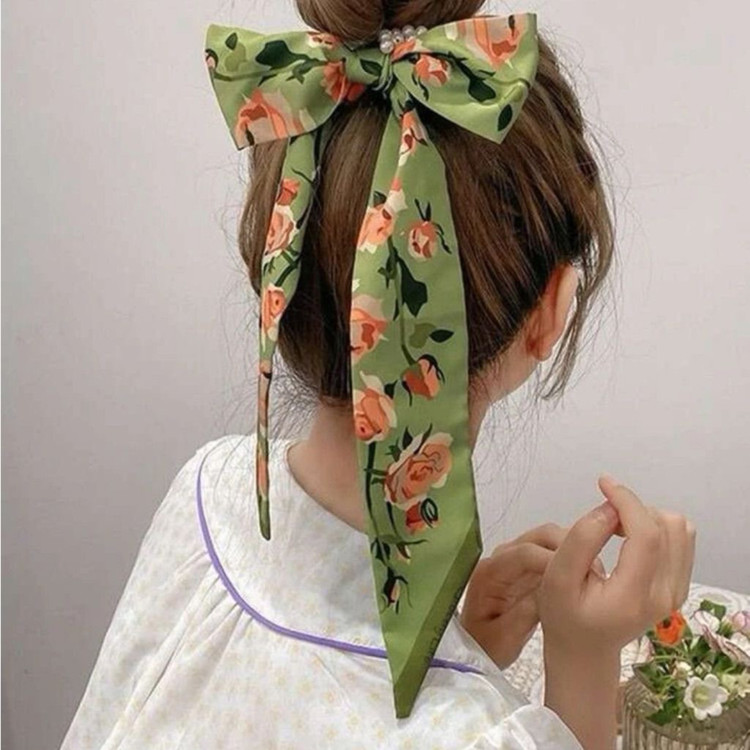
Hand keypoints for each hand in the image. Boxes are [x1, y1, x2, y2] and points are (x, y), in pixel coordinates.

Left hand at [459, 522, 608, 668]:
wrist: (478, 646)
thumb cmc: (487, 645)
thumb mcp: (504, 639)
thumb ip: (524, 615)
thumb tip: (551, 594)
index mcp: (490, 573)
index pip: (525, 553)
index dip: (555, 560)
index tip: (580, 576)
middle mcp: (501, 558)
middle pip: (539, 537)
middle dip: (569, 547)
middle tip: (594, 571)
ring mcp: (514, 559)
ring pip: (547, 540)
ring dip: (572, 550)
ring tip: (593, 574)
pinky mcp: (527, 565)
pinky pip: (550, 552)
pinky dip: (570, 559)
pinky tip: (585, 577)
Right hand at [539, 475, 695, 654]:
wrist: (585, 649)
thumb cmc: (564, 615)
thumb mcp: (556, 578)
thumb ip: (581, 541)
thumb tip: (609, 508)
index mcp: (633, 596)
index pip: (646, 535)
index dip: (627, 501)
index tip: (603, 484)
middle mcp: (664, 595)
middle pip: (667, 527)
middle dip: (633, 508)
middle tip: (602, 517)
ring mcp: (675, 593)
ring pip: (678, 529)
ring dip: (646, 516)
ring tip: (615, 526)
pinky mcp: (677, 587)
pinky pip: (679, 541)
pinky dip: (655, 527)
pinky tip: (628, 537)